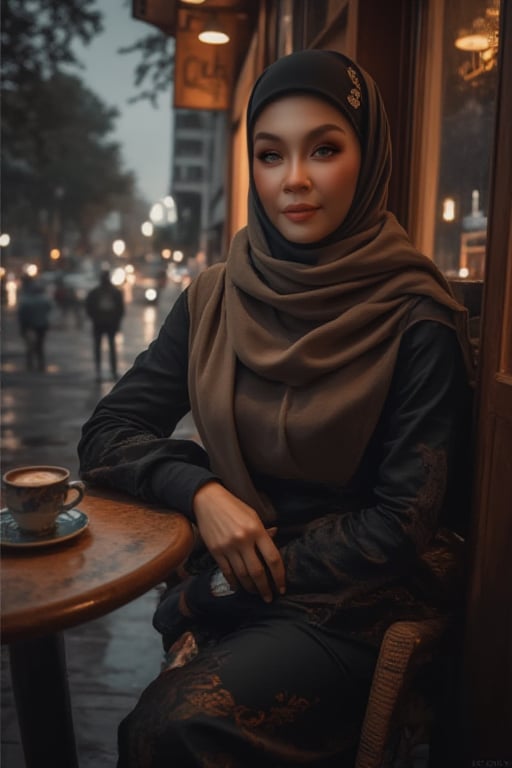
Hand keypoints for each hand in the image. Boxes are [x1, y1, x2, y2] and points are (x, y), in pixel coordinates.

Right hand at [192, 482, 285, 602]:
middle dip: (265, 588)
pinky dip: (234, 582)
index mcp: (256, 530)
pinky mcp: (215, 551)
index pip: (273, 558)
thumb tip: (276, 538)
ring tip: (256, 593)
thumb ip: (264, 531)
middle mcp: (243, 540)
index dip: (279, 576)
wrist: (207, 500)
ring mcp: (228, 547)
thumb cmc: (233, 506)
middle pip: (257, 572)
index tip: (281, 587)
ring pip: (242, 575)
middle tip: (269, 598)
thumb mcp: (253, 515)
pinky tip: (239, 587)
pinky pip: (227, 572)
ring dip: (250, 588)